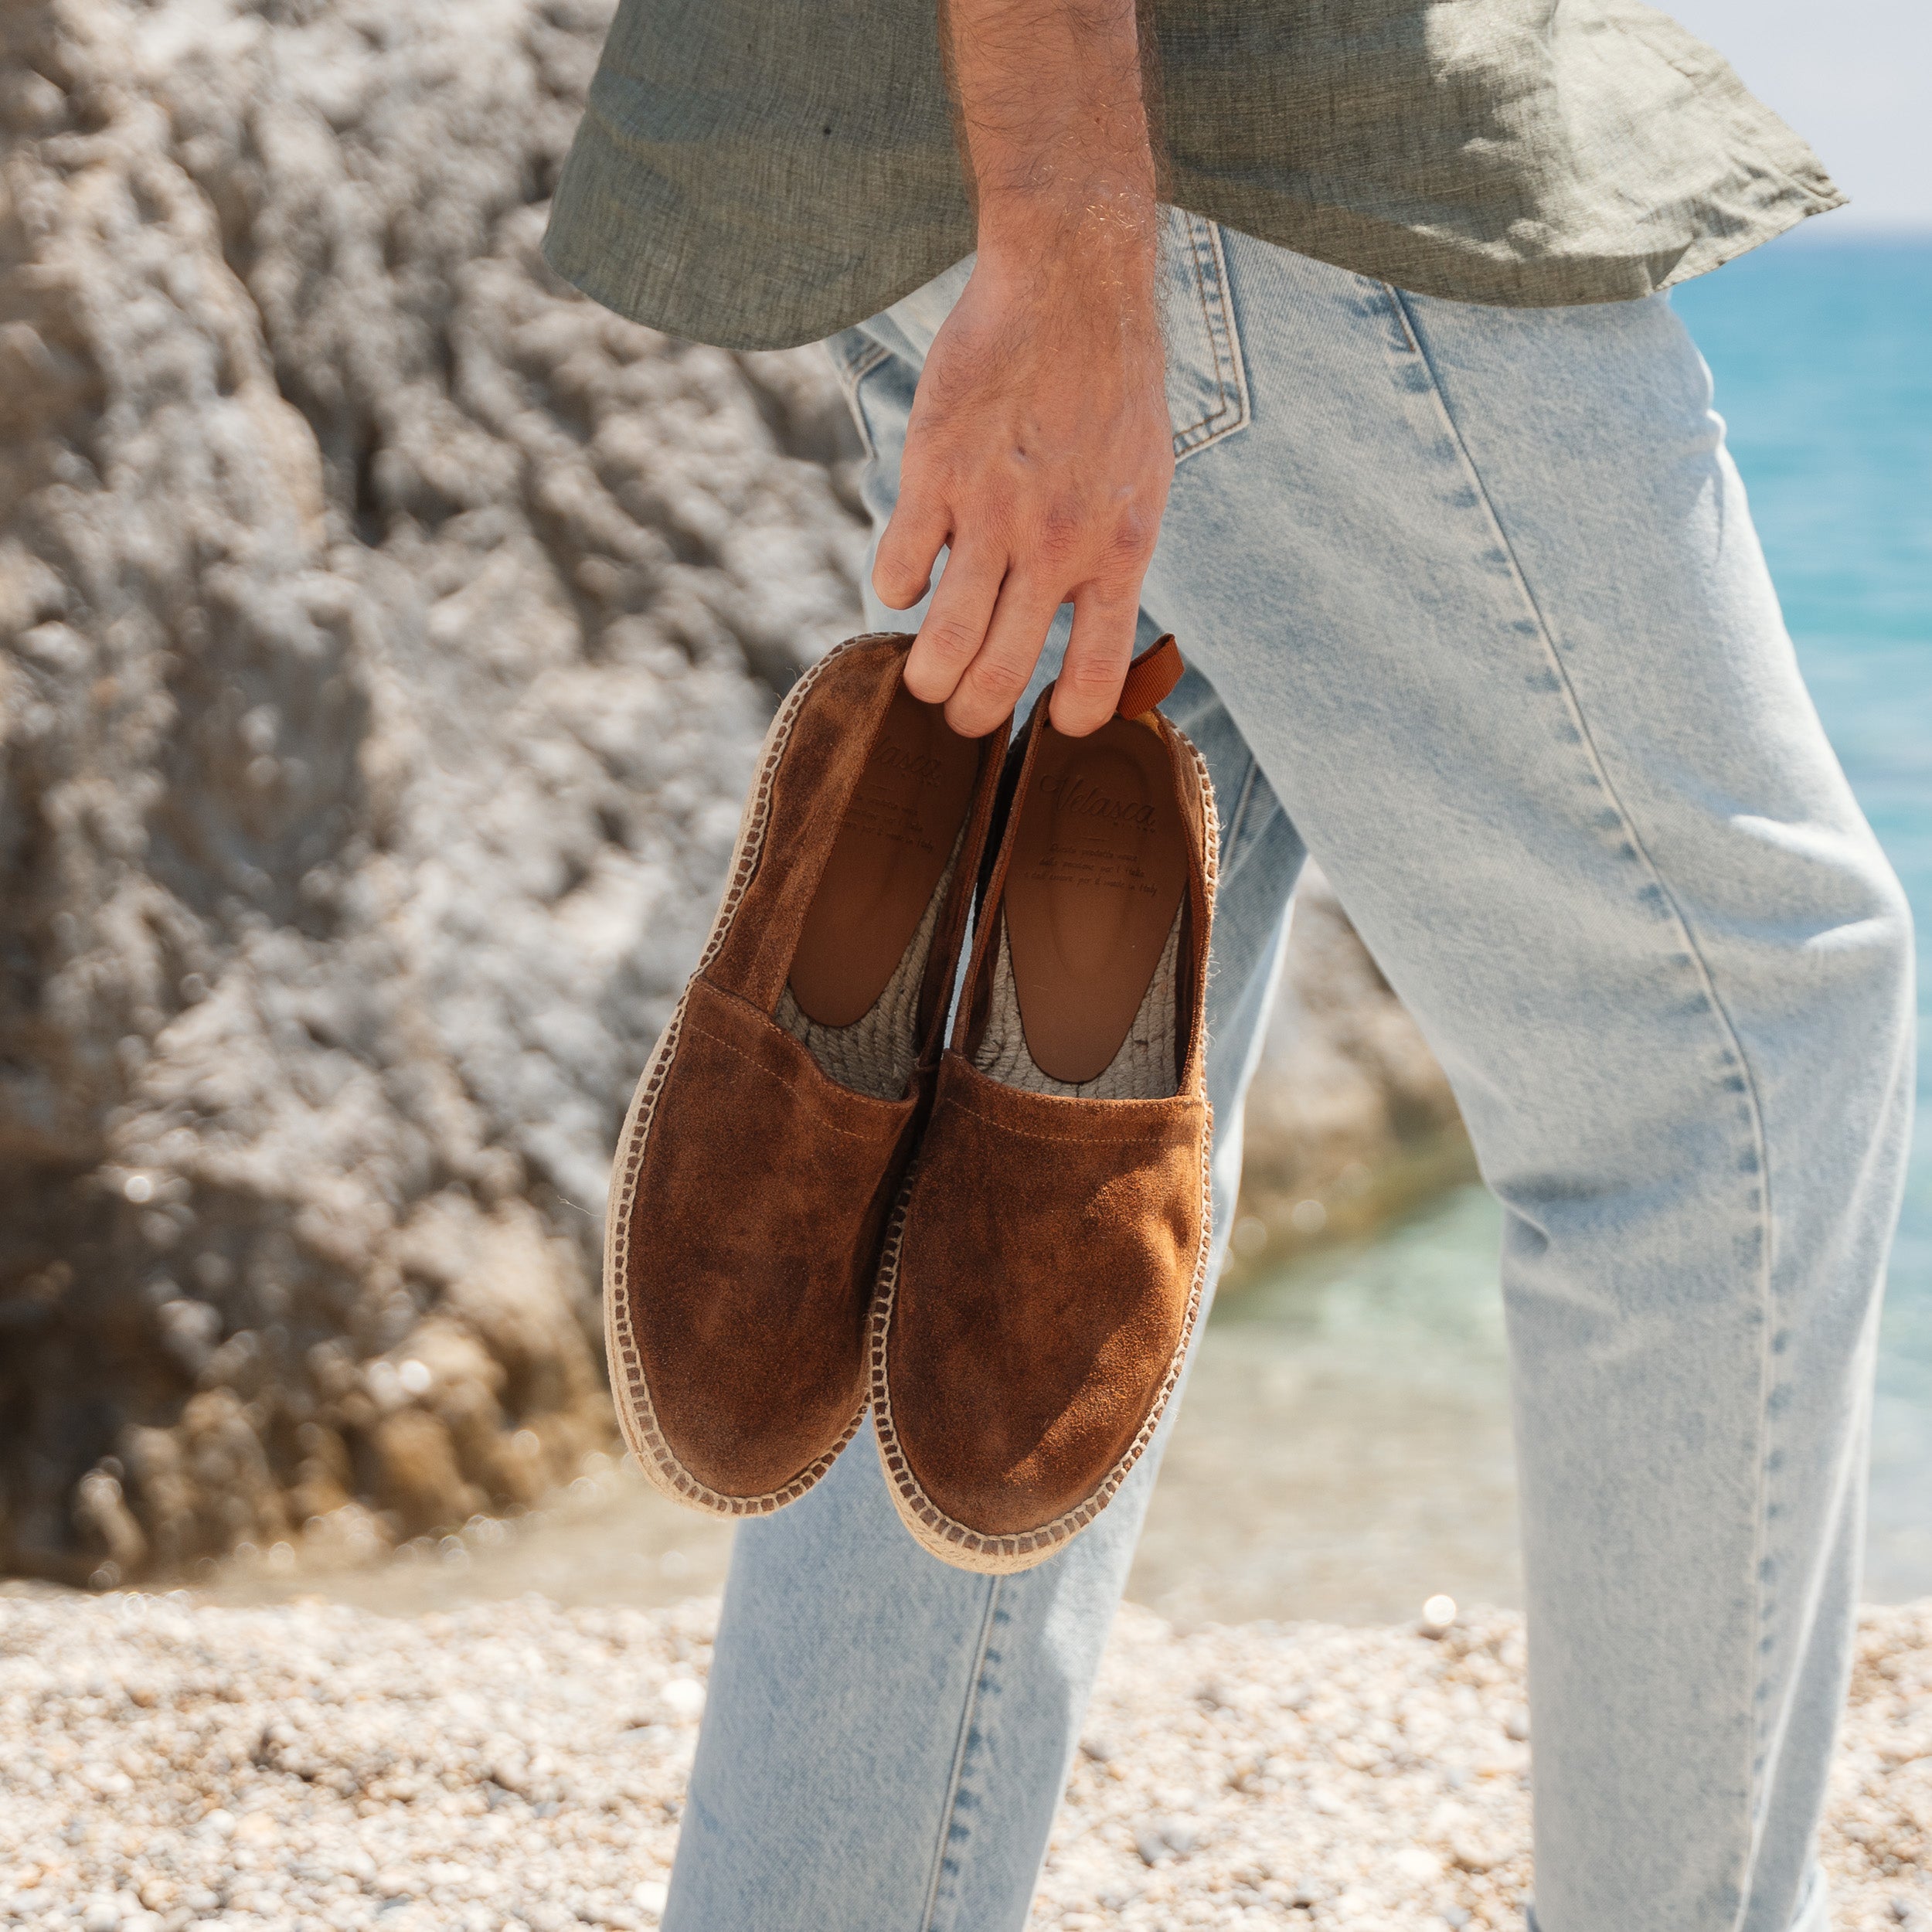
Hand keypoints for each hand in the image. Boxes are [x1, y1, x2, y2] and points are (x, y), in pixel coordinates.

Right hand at [872, 234, 1173, 738]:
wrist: (1071, 287)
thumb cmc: (1113, 388)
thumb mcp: (1143, 482)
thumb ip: (1113, 556)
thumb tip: (1088, 626)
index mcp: (1119, 552)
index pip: (1097, 677)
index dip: (1070, 716)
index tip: (1050, 723)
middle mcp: (1056, 546)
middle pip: (999, 675)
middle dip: (973, 712)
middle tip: (961, 711)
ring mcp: (992, 514)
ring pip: (943, 643)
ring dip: (927, 677)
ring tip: (924, 679)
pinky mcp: (935, 476)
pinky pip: (900, 570)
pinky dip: (898, 590)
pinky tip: (909, 577)